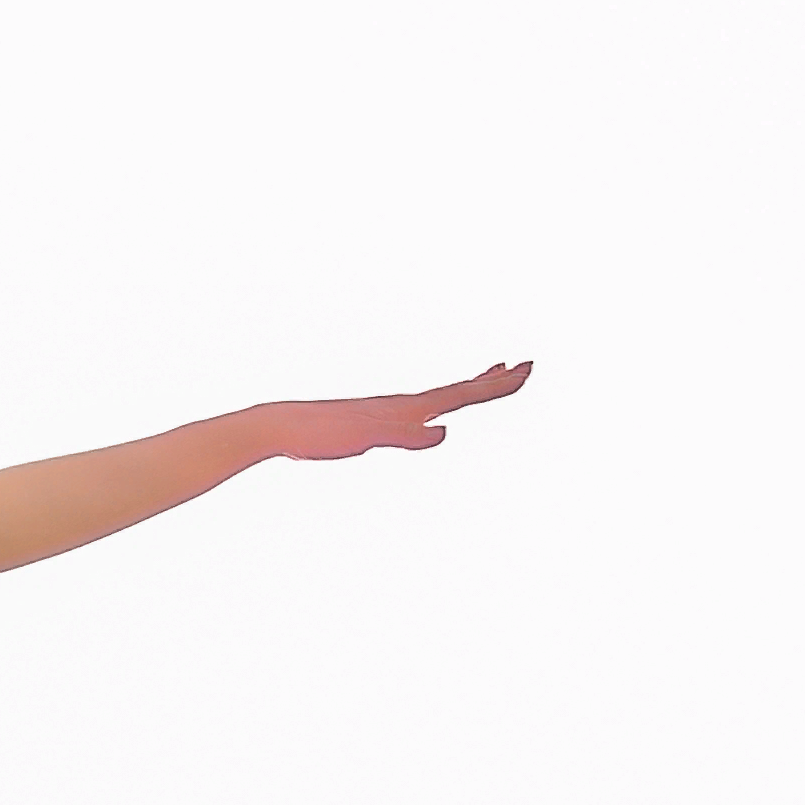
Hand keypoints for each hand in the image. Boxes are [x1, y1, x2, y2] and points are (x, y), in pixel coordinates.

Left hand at [241, 359, 533, 462]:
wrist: (278, 427)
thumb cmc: (319, 435)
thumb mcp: (366, 439)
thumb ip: (405, 436)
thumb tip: (444, 432)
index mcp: (406, 409)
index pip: (461, 394)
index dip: (494, 386)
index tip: (526, 369)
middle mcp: (401, 405)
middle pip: (457, 390)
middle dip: (493, 382)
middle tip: (526, 366)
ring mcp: (387, 412)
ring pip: (439, 397)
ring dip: (470, 386)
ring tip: (490, 376)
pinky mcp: (371, 421)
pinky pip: (417, 410)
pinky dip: (437, 405)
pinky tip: (433, 413)